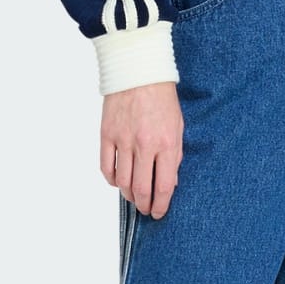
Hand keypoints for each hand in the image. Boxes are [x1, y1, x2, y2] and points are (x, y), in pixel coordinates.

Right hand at [101, 80, 182, 217]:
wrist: (138, 71)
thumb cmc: (162, 98)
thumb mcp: (178, 126)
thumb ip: (175, 155)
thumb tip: (168, 182)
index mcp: (166, 143)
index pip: (163, 186)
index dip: (161, 205)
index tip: (159, 212)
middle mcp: (144, 145)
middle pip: (142, 189)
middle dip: (144, 205)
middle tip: (146, 209)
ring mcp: (123, 140)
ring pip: (123, 182)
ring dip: (128, 196)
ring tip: (133, 198)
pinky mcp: (107, 135)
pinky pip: (106, 167)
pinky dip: (112, 180)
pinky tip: (118, 181)